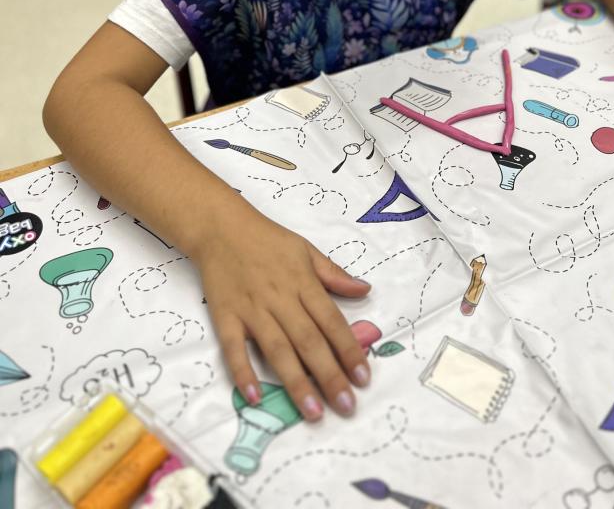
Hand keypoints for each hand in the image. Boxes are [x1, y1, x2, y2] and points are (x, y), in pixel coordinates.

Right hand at [193, 200, 371, 421]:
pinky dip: (244, 372)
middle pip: (309, 341)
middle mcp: (280, 298)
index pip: (331, 321)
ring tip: (314, 412)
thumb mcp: (306, 249)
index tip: (364, 377)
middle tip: (347, 406)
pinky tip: (255, 398)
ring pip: (278, 350)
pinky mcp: (225, 317)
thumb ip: (334, 274)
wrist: (221, 227)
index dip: (349, 350)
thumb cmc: (267, 240)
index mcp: (303, 282)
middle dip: (330, 375)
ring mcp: (251, 309)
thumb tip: (365, 290)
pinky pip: (234, 348)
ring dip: (296, 383)